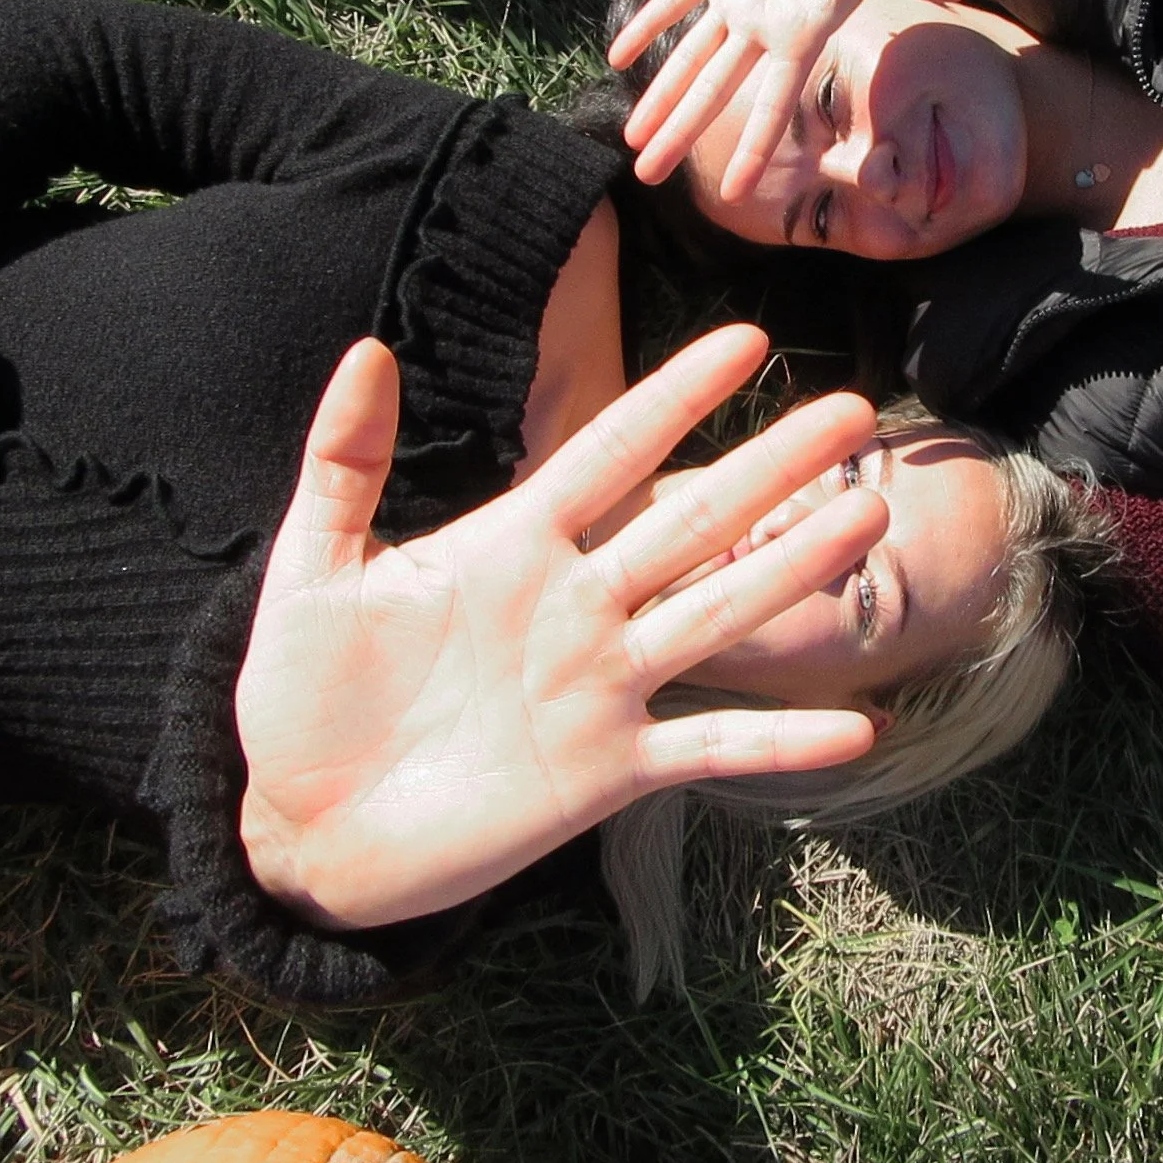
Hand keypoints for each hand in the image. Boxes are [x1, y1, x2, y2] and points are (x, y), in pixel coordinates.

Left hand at [236, 326, 887, 929]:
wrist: (297, 823)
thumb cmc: (300, 693)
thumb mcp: (311, 569)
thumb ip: (343, 463)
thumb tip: (367, 348)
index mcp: (513, 543)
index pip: (609, 451)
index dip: (676, 395)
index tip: (747, 339)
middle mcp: (576, 603)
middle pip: (692, 518)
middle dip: (772, 464)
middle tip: (854, 410)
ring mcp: (601, 685)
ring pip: (718, 612)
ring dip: (794, 569)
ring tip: (865, 516)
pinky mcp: (606, 769)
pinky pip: (707, 748)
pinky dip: (778, 742)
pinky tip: (854, 732)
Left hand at [609, 0, 969, 198]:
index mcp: (800, 34)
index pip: (774, 103)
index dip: (753, 148)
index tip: (731, 194)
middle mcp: (764, 29)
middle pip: (713, 92)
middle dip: (679, 134)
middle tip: (645, 177)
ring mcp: (736, 1)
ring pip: (689, 58)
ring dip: (659, 96)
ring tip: (632, 138)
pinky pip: (674, 2)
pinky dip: (647, 25)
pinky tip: (618, 56)